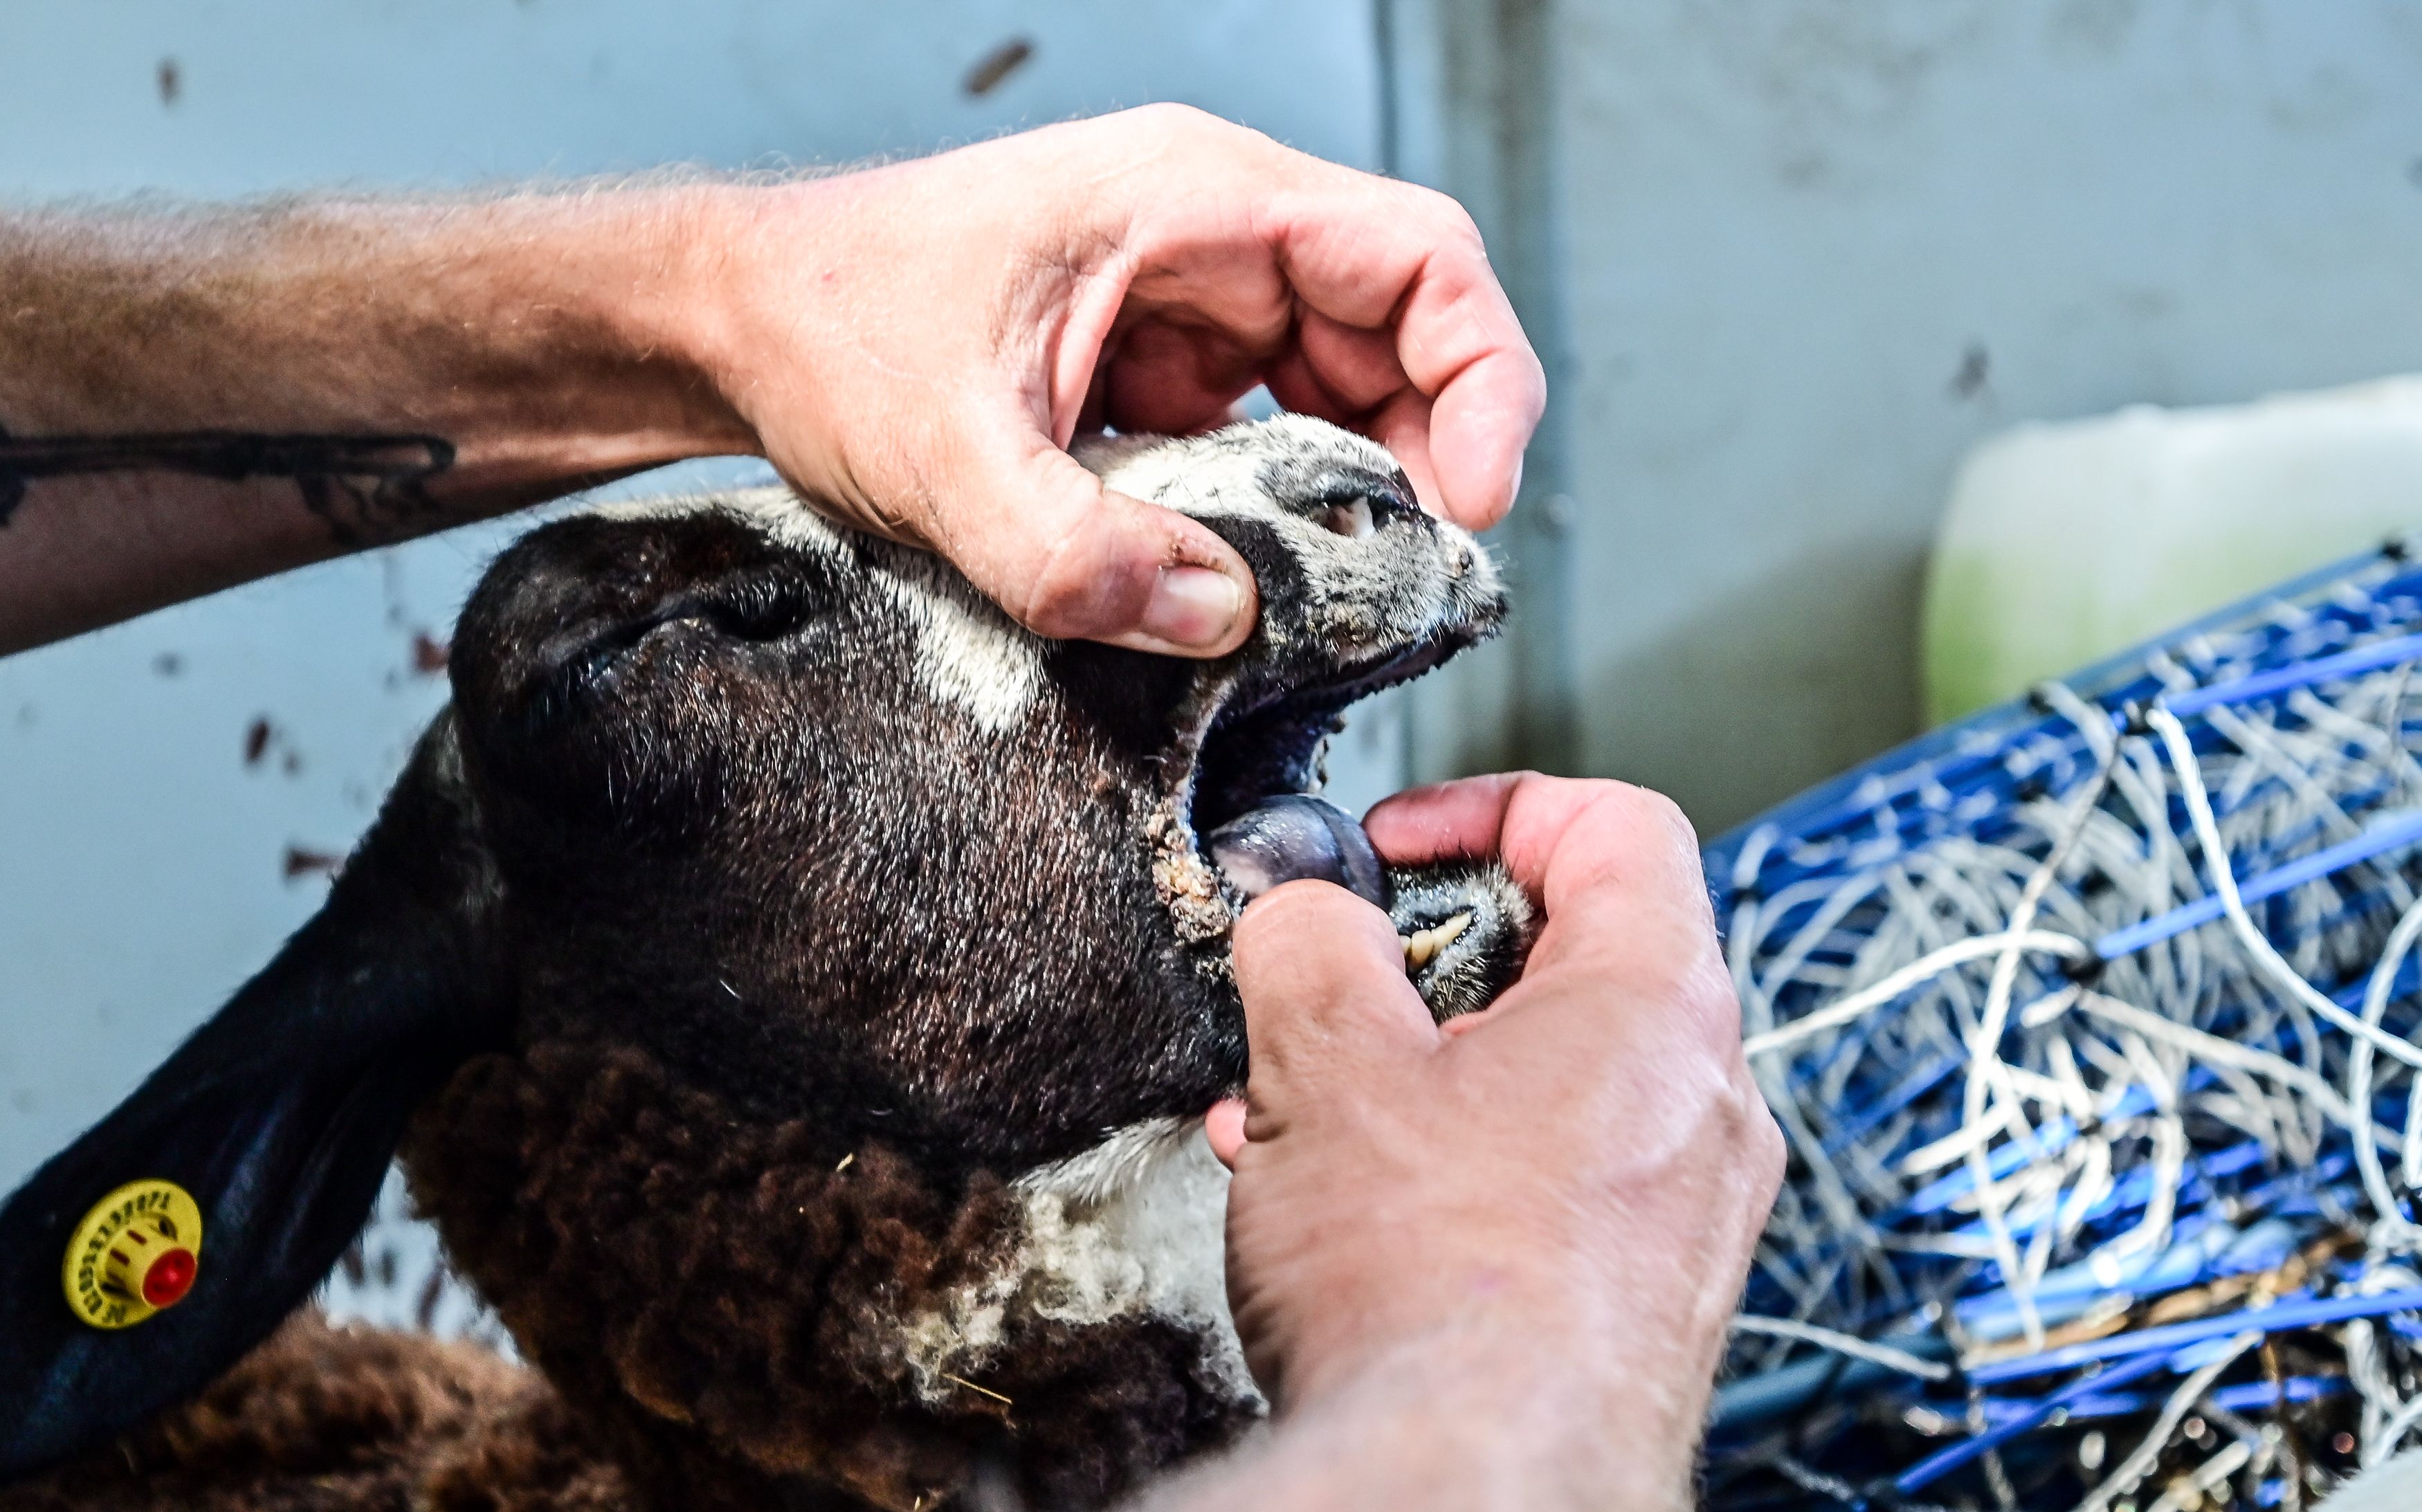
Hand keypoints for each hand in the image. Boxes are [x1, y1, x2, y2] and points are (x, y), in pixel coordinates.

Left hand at [692, 105, 1544, 656]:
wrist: (734, 320)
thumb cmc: (827, 329)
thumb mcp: (939, 457)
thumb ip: (1069, 552)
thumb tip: (1218, 619)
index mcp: (1192, 199)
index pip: (1421, 256)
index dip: (1482, 374)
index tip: (1473, 499)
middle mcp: (1213, 235)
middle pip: (1403, 331)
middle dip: (1429, 455)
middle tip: (1405, 577)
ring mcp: (1189, 299)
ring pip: (1345, 387)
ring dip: (1358, 489)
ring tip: (1335, 589)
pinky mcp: (1159, 364)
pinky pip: (1268, 429)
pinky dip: (1282, 505)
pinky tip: (1251, 577)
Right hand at [1205, 775, 1782, 1493]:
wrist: (1472, 1492)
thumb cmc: (1431, 1292)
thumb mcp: (1323, 1061)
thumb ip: (1310, 942)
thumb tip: (1306, 911)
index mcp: (1657, 1005)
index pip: (1614, 824)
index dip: (1490, 805)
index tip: (1397, 841)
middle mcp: (1704, 1105)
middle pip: (1577, 958)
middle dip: (1432, 962)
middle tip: (1341, 989)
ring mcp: (1689, 1212)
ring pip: (1551, 1083)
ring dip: (1424, 1075)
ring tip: (1308, 1111)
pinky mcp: (1649, 1299)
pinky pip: (1555, 1183)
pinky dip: (1455, 1164)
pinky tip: (1346, 1206)